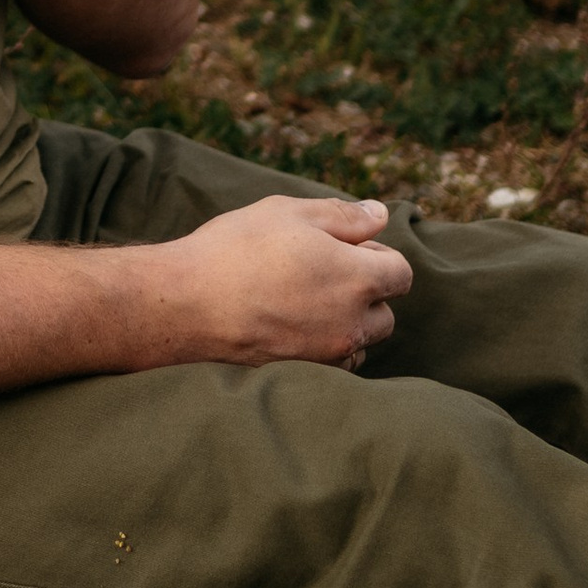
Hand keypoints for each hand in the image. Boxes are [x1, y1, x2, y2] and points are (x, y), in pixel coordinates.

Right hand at [150, 197, 413, 368]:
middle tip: (322, 272)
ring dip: (347, 324)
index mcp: (357, 277)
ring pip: (360, 343)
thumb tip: (380, 214)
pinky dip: (325, 348)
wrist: (186, 304)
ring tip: (304, 302)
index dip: (377, 255)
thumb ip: (343, 215)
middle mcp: (351, 323)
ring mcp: (327, 354)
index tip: (345, 248)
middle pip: (385, 314)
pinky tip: (292, 327)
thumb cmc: (235, 250)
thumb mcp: (289, 213)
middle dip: (366, 293)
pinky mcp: (303, 375)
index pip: (401, 273)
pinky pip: (333, 365)